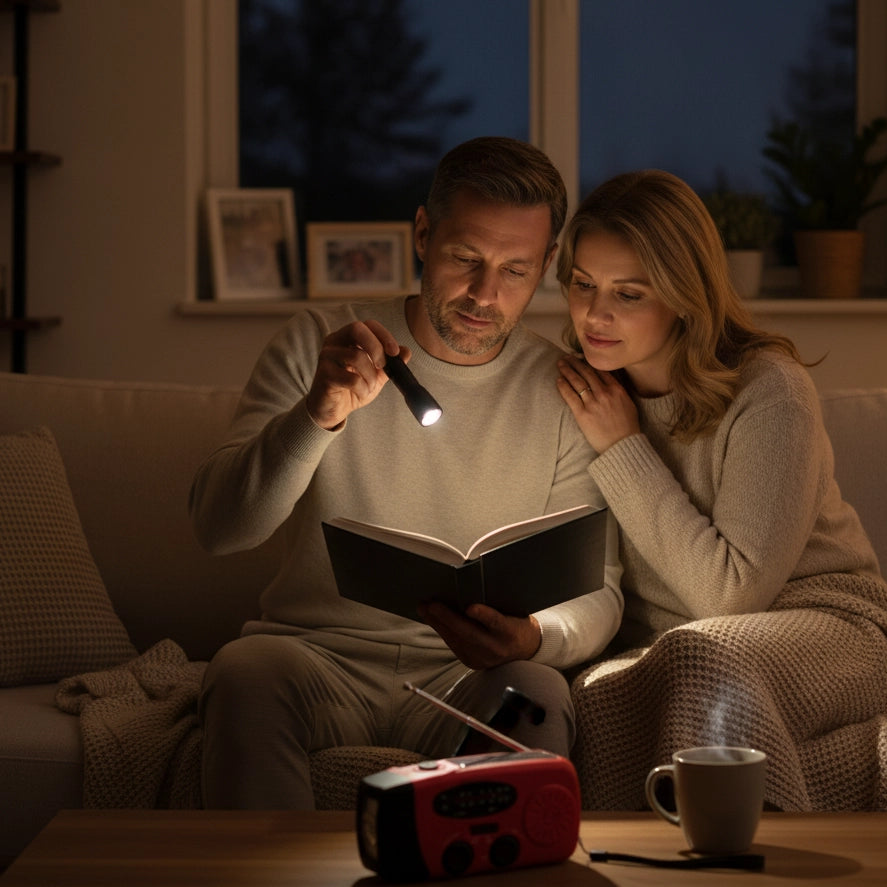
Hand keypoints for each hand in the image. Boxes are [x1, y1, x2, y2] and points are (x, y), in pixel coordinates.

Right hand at [306, 320, 408, 428]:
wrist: (332, 409)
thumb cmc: (351, 389)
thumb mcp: (375, 375)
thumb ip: (390, 363)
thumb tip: (406, 351)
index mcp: (347, 337)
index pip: (367, 325)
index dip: (384, 335)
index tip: (395, 352)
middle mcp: (334, 342)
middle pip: (356, 329)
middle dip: (376, 347)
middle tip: (382, 366)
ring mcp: (327, 356)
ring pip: (356, 356)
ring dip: (371, 376)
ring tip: (370, 387)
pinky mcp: (324, 374)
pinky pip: (351, 379)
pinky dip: (362, 388)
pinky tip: (361, 393)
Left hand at [418, 602, 541, 668]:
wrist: (526, 651)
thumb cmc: (517, 623)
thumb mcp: (514, 612)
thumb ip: (496, 605)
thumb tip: (469, 587)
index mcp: (511, 632)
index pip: (497, 623)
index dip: (484, 615)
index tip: (470, 607)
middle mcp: (497, 648)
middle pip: (469, 633)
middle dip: (448, 618)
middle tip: (431, 604)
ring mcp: (484, 658)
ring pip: (457, 640)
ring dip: (438, 623)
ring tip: (424, 608)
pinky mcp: (473, 663)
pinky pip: (454, 645)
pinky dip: (443, 630)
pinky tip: (432, 619)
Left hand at [556, 355, 638, 452]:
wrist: (622, 445)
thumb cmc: (627, 427)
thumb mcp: (628, 404)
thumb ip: (618, 391)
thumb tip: (610, 381)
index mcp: (617, 389)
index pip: (600, 370)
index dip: (589, 362)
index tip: (581, 357)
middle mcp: (604, 393)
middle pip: (587, 373)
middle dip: (575, 363)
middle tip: (567, 357)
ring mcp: (593, 403)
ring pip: (577, 381)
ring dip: (567, 370)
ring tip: (560, 364)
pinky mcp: (583, 414)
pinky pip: (570, 396)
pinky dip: (563, 386)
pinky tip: (559, 380)